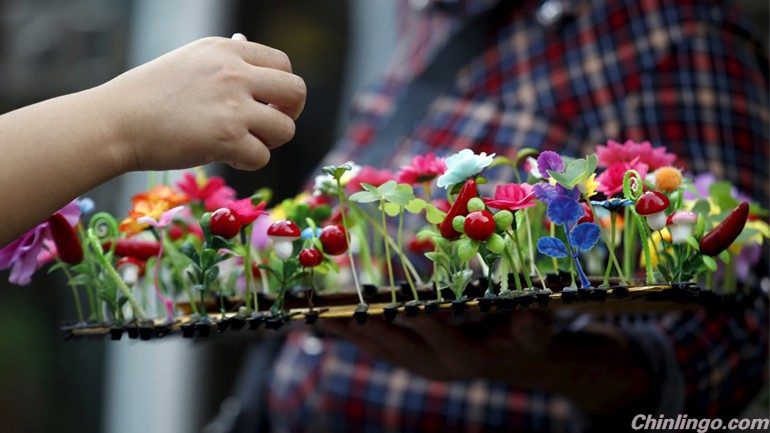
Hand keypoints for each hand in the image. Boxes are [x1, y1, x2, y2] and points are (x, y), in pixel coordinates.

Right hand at [95, 34, 305, 171]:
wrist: (115, 121)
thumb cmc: (148, 94)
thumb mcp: (189, 59)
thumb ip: (224, 57)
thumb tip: (246, 41)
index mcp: (227, 50)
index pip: (283, 64)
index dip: (282, 89)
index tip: (268, 103)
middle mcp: (234, 73)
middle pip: (297, 92)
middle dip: (290, 113)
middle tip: (270, 126)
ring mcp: (232, 106)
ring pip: (285, 129)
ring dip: (269, 141)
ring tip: (243, 143)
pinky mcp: (226, 138)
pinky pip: (262, 157)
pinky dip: (248, 162)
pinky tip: (225, 156)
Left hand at [321, 311, 551, 381]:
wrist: (506, 357)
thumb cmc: (521, 338)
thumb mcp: (534, 333)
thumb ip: (532, 329)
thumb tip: (528, 317)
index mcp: (467, 358)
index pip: (442, 338)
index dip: (423, 323)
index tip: (401, 306)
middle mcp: (436, 366)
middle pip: (397, 347)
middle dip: (368, 330)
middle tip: (338, 313)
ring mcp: (417, 364)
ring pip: (379, 349)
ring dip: (350, 333)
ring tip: (319, 315)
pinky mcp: (406, 358)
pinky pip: (374, 346)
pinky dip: (351, 333)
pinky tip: (328, 320)